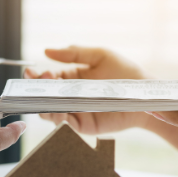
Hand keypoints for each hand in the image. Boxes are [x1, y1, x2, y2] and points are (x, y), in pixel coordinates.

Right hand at [24, 46, 150, 134]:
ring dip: (44, 105)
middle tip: (37, 84)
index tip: (33, 73)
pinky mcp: (83, 125)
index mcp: (72, 78)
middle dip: (36, 90)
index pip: (48, 78)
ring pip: (50, 111)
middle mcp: (71, 96)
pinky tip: (57, 111)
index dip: (38, 76)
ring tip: (45, 98)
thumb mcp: (100, 55)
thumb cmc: (125, 72)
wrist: (144, 95)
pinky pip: (65, 124)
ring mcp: (76, 112)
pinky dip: (57, 118)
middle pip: (45, 96)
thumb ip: (74, 52)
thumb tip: (46, 50)